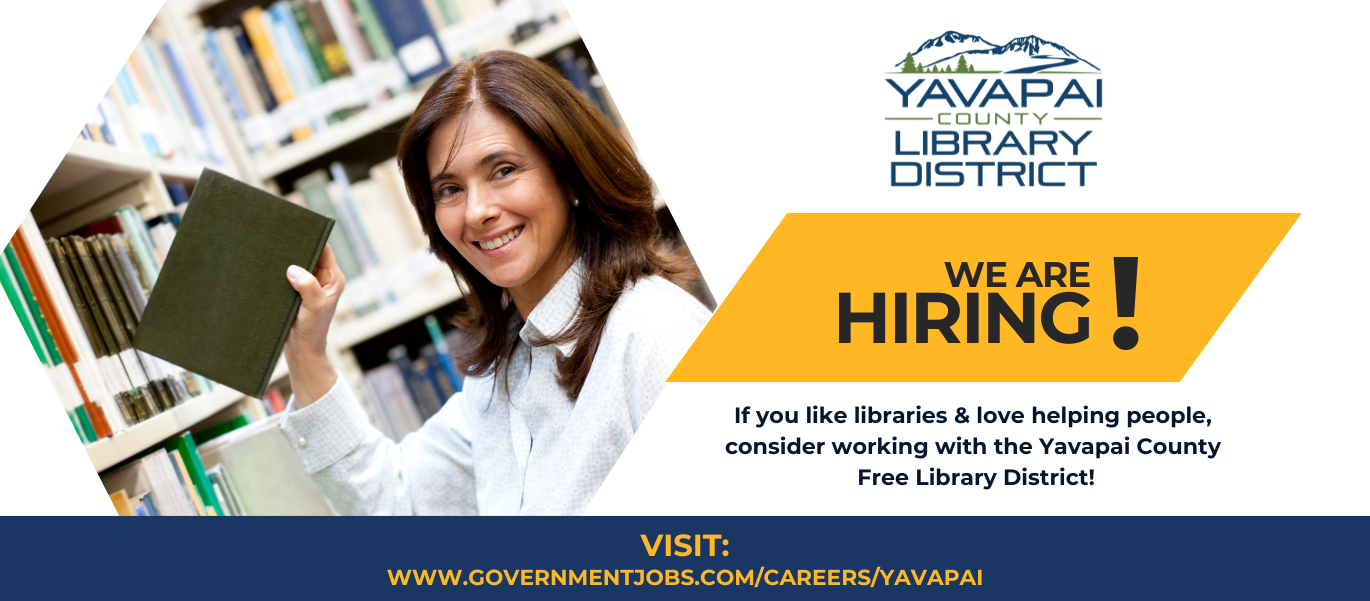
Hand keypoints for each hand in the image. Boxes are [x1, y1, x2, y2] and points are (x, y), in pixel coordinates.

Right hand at [284, 244, 344, 406]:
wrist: (301, 352)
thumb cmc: (313, 331)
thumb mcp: (314, 307)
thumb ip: (307, 287)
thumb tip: (294, 269)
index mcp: (334, 278)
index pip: (324, 249)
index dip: (312, 237)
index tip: (296, 228)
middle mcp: (323, 280)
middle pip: (309, 255)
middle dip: (295, 249)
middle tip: (276, 239)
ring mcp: (309, 287)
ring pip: (296, 266)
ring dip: (285, 262)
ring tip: (269, 253)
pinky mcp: (296, 294)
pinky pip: (287, 278)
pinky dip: (279, 274)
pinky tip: (265, 270)